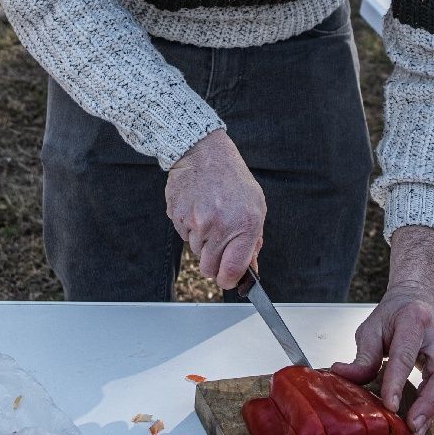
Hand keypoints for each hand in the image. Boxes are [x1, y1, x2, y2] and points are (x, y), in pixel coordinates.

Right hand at [165, 129, 265, 290]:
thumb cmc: (233, 179)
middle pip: (209, 269)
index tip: (229, 279)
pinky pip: (184, 236)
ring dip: (203, 243)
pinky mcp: (177, 216)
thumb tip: (251, 269)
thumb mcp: (255, 208)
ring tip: (210, 217)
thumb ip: (252, 242)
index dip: (230, 281)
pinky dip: (191, 229)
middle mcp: (218, 227)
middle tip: (220, 245)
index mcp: (244, 226)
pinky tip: (198, 209)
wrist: (204, 153)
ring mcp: (195, 222)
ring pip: (196, 253)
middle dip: (215, 263)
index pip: (231, 271)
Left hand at [329, 225, 433, 434]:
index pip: (405, 355)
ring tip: (416, 430)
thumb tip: (343, 375)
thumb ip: (363, 355)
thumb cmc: (394, 314)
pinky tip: (420, 421)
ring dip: (432, 409)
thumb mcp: (372, 328)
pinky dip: (432, 405)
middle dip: (428, 402)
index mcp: (414, 320)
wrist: (418, 300)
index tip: (389, 405)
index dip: (396, 382)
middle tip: (413, 425)